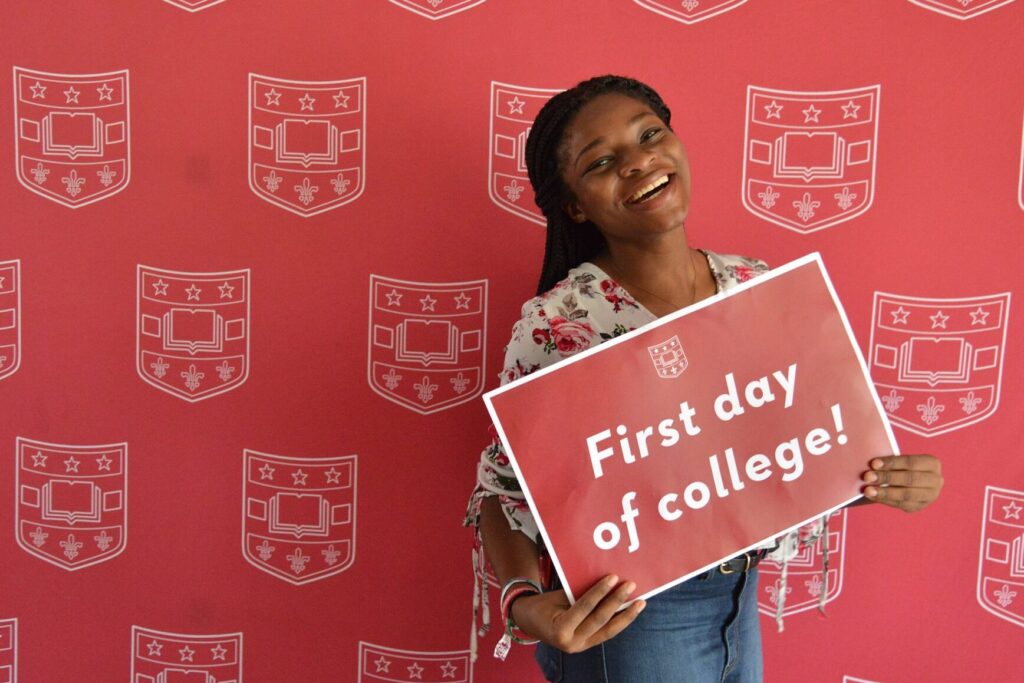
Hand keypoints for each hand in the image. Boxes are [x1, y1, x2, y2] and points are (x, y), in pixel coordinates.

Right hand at [510, 575, 644, 652]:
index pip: (585, 607)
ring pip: (608, 631)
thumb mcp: (556, 597)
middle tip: (630, 586)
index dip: (600, 592)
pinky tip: (629, 611)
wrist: (529, 623)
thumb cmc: (541, 606)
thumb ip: (578, 594)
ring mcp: (581, 647)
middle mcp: (572, 643)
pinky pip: (606, 633)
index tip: (613, 578)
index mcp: (560, 629)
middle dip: (617, 602)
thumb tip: (604, 582)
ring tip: (640, 603)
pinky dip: (619, 621)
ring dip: (626, 616)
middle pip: (600, 620)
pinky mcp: (586, 645)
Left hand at [861, 454, 942, 511]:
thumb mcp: (902, 460)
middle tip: (867, 476)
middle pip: (909, 479)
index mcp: (932, 463)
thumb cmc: (903, 466)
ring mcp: (930, 496)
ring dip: (885, 492)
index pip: (911, 462)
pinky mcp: (920, 506)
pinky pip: (902, 504)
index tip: (874, 463)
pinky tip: (873, 496)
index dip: (892, 463)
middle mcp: (935, 480)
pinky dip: (885, 500)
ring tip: (868, 490)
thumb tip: (872, 465)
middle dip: (887, 478)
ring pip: (906, 495)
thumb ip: (891, 462)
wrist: (912, 481)